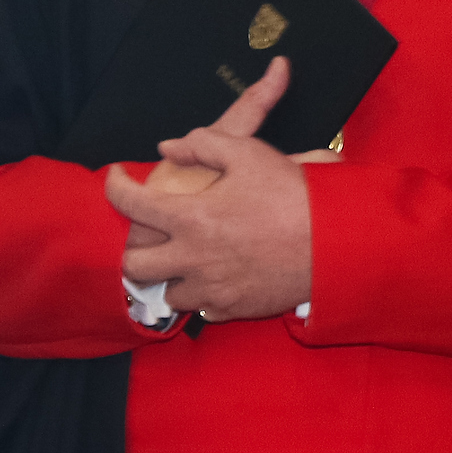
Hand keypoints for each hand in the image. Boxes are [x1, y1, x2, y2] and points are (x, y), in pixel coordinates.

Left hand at [103, 58, 315, 319]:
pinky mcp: (235, 309)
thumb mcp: (249, 152)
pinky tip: (217, 276)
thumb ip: (202, 143)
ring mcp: (213, 290)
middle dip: (131, 247)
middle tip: (145, 233)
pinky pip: (204, 310)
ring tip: (184, 258)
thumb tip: (169, 147)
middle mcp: (193, 259)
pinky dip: (203, 294)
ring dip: (170, 275)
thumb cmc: (294, 194)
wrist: (337, 244)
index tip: (116, 178)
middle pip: (135, 265)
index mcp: (190, 218)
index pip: (129, 204)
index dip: (114, 186)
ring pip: (168, 294)